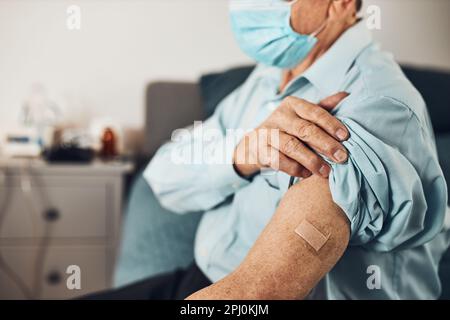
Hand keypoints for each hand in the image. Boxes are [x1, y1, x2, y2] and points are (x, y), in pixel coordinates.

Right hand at [233, 92, 349, 178]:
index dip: (331, 124)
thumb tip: (346, 96)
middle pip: (305, 130)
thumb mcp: (302, 115)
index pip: (314, 112)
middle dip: (325, 144)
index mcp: (292, 104)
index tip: (346, 137)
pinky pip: (279, 160)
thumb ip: (323, 107)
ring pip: (292, 146)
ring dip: (311, 160)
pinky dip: (294, 168)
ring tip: (326, 171)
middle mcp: (279, 116)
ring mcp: (268, 133)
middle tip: (341, 157)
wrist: (255, 143)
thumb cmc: (287, 128)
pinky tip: (307, 174)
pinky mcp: (260, 150)